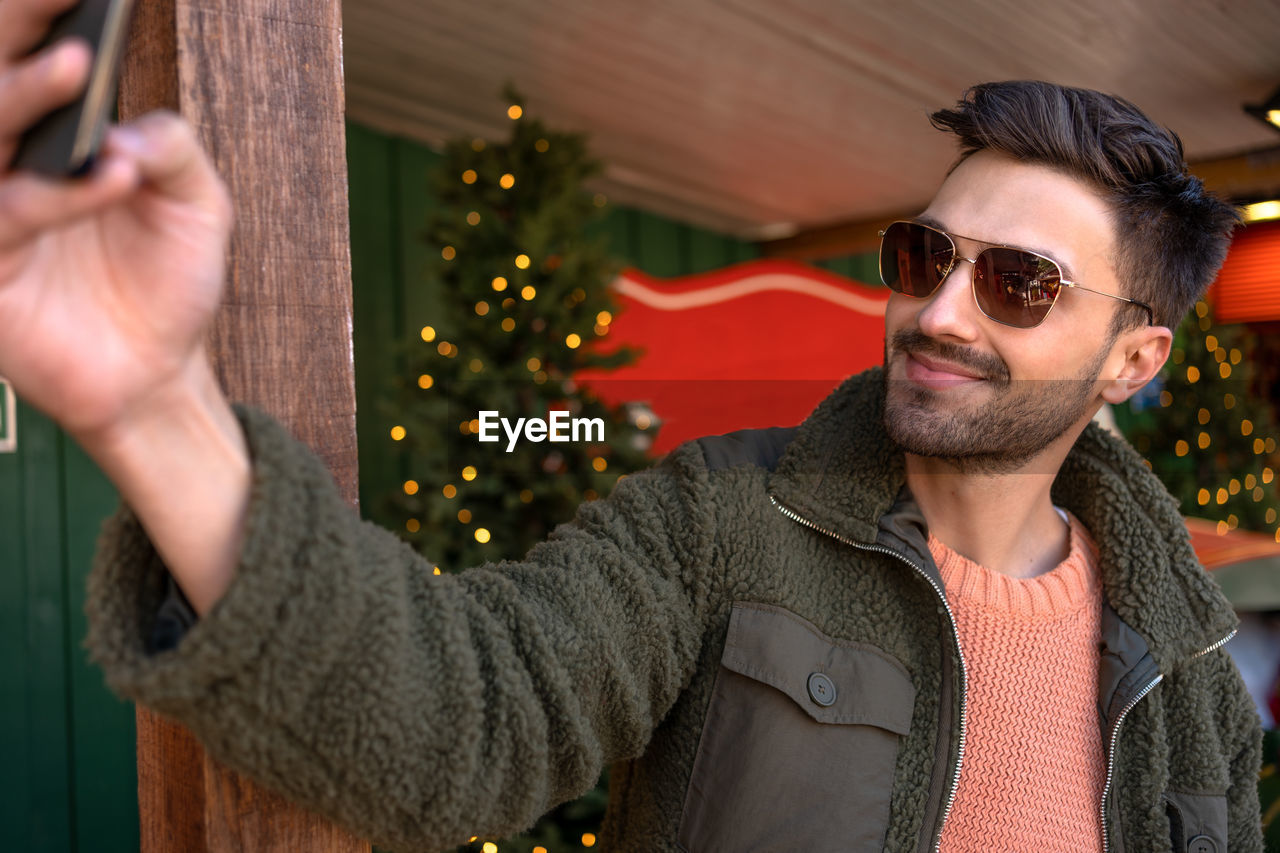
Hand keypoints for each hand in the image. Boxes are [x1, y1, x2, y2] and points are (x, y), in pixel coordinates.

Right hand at [0, 0, 232, 442]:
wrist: (157, 372)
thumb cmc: (169, 281)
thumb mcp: (198, 206)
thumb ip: (175, 150)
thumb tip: (123, 130)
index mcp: (48, 141)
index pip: (32, 62)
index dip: (38, 16)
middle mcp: (8, 167)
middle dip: (13, 38)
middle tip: (66, 27)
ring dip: (23, 95)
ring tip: (75, 69)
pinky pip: (5, 217)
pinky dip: (57, 193)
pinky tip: (111, 173)